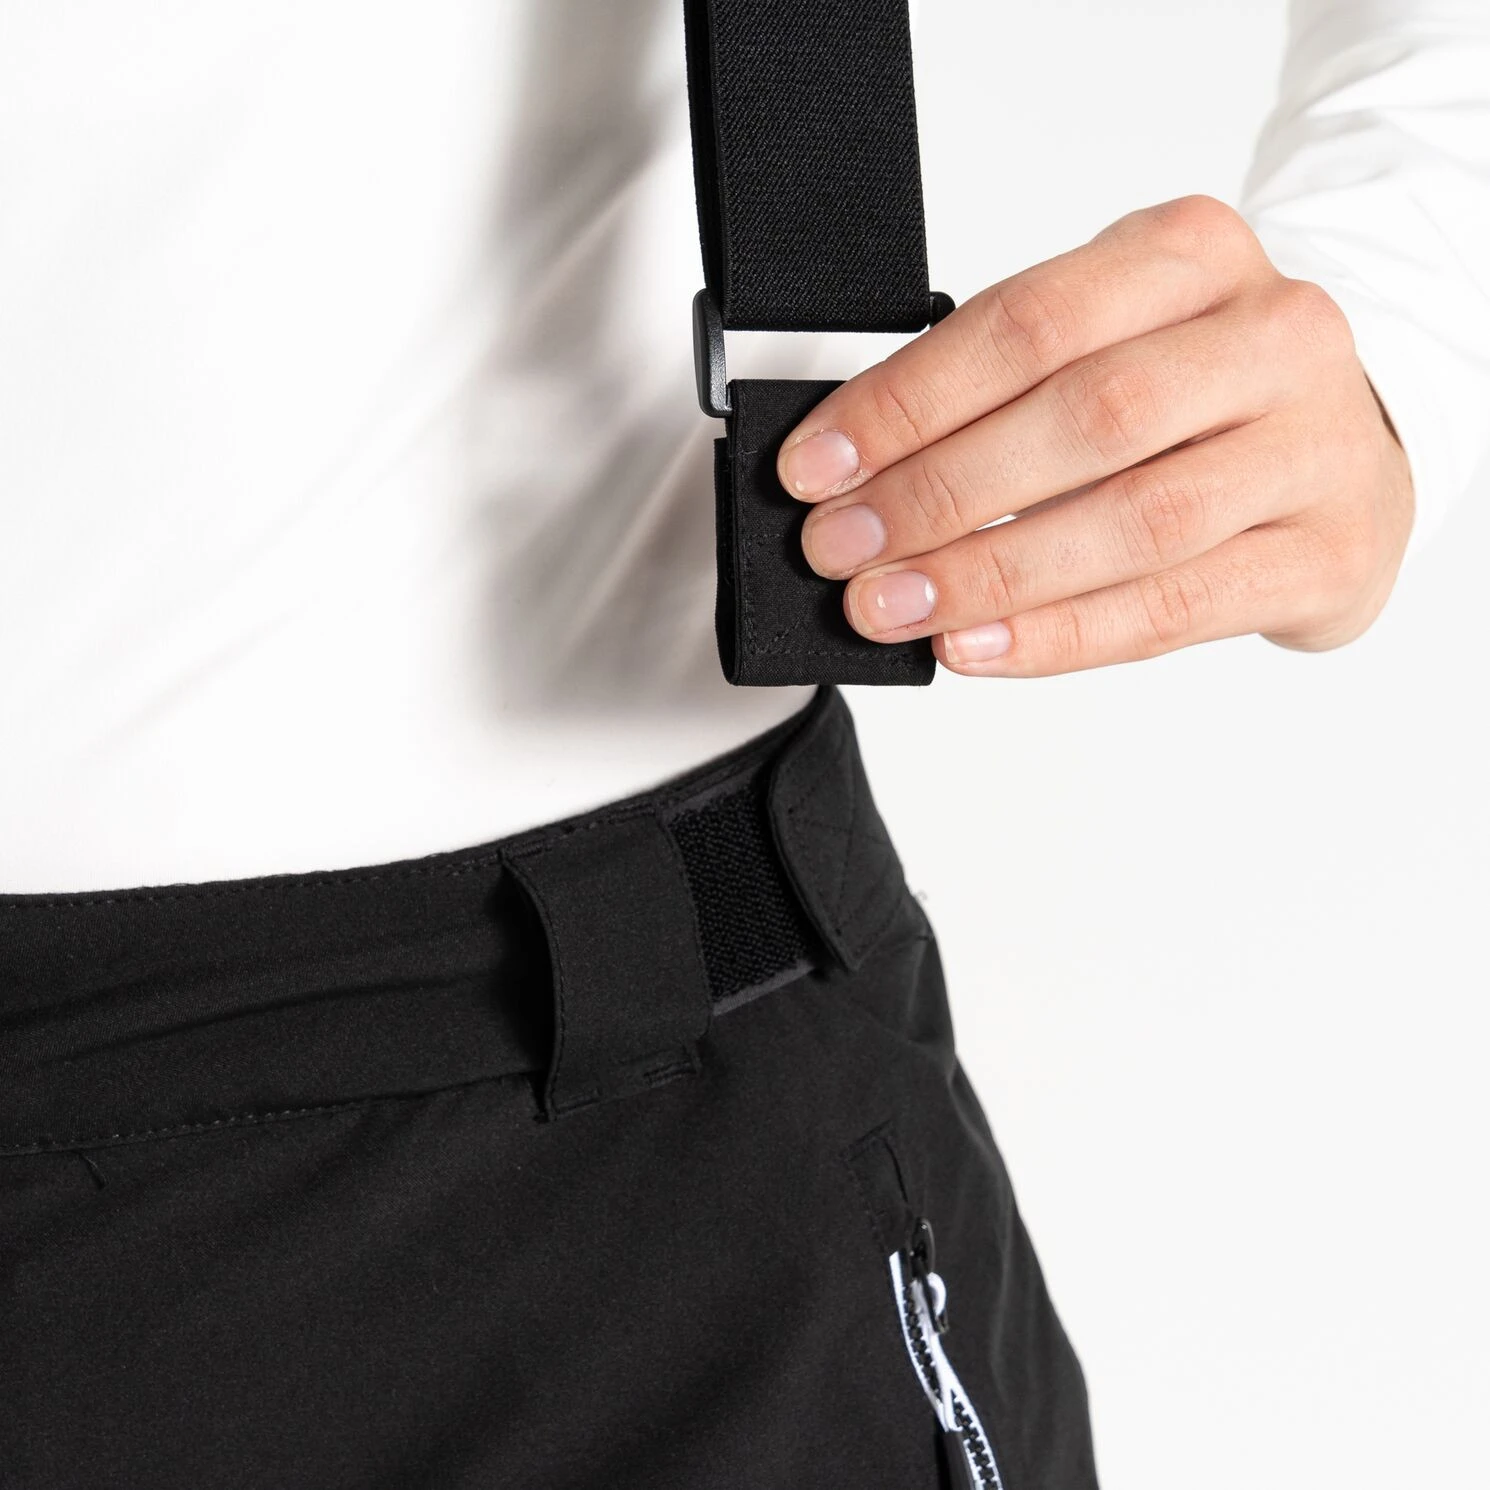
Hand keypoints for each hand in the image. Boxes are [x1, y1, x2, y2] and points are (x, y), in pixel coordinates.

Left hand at [776, 196, 1414, 676]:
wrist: (1347, 454)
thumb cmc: (1201, 397)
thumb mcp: (1112, 341)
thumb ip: (1004, 389)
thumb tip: (859, 474)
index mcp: (1193, 254)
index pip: (1029, 322)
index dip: (909, 401)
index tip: (819, 464)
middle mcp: (1270, 336)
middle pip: (1087, 416)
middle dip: (940, 491)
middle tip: (843, 544)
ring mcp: (1311, 448)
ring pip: (1134, 519)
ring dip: (990, 572)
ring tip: (893, 604)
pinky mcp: (1325, 555)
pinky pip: (1172, 609)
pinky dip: (1059, 634)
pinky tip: (976, 645)